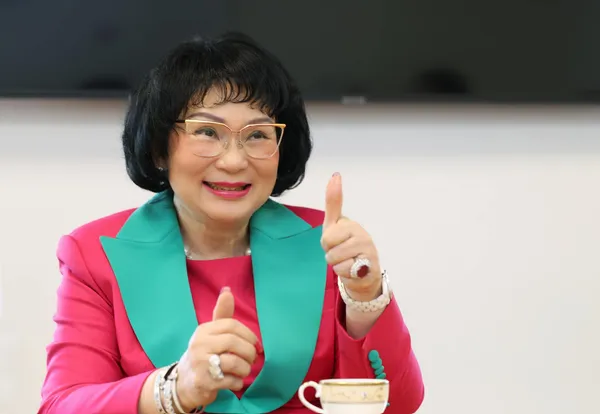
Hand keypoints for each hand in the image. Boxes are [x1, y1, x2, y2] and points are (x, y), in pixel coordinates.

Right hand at [175, 287, 260, 410]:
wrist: (184, 383)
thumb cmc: (204, 354)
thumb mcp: (211, 333)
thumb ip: (222, 313)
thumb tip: (227, 290)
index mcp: (204, 330)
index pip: (232, 325)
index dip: (249, 335)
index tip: (255, 344)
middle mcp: (199, 344)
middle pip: (234, 342)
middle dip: (249, 352)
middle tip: (252, 359)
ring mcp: (200, 363)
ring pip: (234, 362)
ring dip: (246, 368)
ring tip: (244, 370)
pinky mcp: (203, 382)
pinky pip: (231, 380)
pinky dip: (238, 382)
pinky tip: (235, 381)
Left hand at [321, 173, 382, 300]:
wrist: (362, 274)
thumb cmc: (345, 246)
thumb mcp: (334, 225)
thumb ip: (333, 202)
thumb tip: (336, 174)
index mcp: (350, 224)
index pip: (327, 234)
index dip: (327, 242)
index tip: (335, 236)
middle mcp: (361, 234)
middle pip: (328, 246)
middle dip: (331, 253)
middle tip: (341, 253)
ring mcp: (367, 250)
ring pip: (335, 259)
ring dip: (337, 265)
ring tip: (347, 262)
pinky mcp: (370, 266)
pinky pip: (344, 270)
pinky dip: (345, 274)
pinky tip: (353, 271)